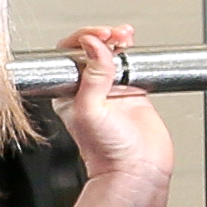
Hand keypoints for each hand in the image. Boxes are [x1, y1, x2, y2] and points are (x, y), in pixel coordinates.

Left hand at [55, 27, 168, 182]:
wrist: (138, 171)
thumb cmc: (107, 152)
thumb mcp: (91, 110)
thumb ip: (92, 76)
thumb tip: (92, 44)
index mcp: (70, 93)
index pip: (68, 56)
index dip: (81, 40)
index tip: (97, 36)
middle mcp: (89, 89)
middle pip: (91, 49)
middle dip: (101, 36)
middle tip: (113, 35)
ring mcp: (111, 89)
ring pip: (111, 53)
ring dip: (117, 39)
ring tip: (125, 37)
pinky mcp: (132, 91)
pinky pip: (130, 63)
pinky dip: (131, 50)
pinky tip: (133, 44)